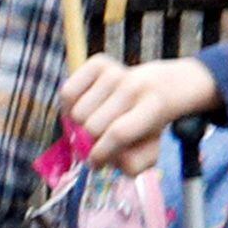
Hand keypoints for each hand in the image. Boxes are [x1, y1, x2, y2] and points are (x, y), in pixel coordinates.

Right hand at [58, 54, 220, 175]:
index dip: (100, 154)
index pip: (118, 133)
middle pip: (92, 126)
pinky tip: (84, 110)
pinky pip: (67, 92)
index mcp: (153, 108)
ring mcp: (116, 72)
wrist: (160, 86)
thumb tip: (101, 157)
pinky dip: (68, 107)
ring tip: (92, 127)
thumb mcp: (151, 150)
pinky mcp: (98, 62)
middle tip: (93, 145)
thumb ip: (132, 164)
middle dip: (88, 144)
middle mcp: (134, 85)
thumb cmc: (148, 126)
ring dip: (78, 127)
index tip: (94, 163)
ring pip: (77, 113)